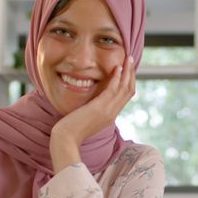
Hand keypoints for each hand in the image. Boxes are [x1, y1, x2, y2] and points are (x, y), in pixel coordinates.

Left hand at [50, 53, 135, 171]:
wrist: (66, 139)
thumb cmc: (71, 129)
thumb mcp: (87, 117)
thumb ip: (93, 108)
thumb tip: (92, 99)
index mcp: (110, 115)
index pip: (126, 96)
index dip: (129, 81)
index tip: (128, 68)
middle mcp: (113, 112)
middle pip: (129, 90)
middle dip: (132, 73)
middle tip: (131, 59)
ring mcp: (108, 111)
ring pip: (125, 88)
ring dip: (128, 71)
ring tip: (128, 58)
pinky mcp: (100, 108)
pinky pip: (113, 90)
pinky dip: (117, 78)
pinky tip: (117, 67)